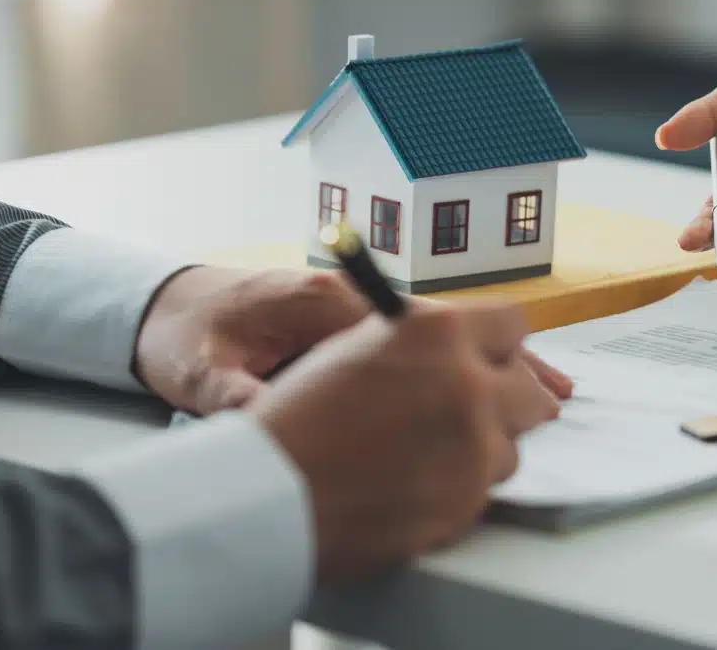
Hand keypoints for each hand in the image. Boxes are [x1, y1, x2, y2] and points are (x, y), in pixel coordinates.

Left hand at [135, 267, 574, 415]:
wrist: (161, 308)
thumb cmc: (186, 336)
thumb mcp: (204, 371)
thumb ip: (241, 394)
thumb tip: (266, 417)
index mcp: (324, 301)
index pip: (418, 323)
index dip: (473, 355)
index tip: (513, 380)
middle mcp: (353, 298)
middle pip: (451, 325)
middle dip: (506, 358)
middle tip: (555, 396)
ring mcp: (359, 311)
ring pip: (447, 333)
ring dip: (496, 359)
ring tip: (548, 391)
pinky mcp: (356, 326)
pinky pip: (426, 343)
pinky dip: (466, 361)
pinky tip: (494, 385)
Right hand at [249, 301, 562, 581]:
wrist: (266, 497)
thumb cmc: (296, 419)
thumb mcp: (357, 349)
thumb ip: (422, 344)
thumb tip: (465, 351)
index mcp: (438, 333)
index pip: (512, 326)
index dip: (496, 345)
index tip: (489, 360)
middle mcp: (466, 384)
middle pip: (528, 390)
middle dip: (505, 400)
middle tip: (473, 411)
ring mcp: (473, 446)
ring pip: (510, 446)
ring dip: (481, 450)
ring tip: (424, 455)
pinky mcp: (467, 502)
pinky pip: (484, 491)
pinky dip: (458, 490)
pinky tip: (413, 486)